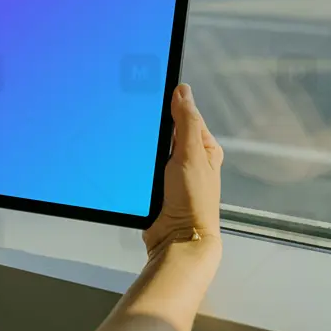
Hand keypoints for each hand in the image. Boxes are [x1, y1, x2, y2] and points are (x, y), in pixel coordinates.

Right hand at [143, 84, 223, 258]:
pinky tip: (125, 159)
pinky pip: (144, 168)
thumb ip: (187, 122)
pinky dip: (136, 164)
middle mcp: (191, 159)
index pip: (187, 116)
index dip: (171, 105)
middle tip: (135, 118)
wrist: (177, 239)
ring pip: (153, 150)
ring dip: (143, 148)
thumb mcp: (191, 154)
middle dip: (153, 128)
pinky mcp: (156, 188)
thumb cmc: (192, 200)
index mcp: (206, 148)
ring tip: (126, 137)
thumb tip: (183, 91)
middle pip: (168, 132)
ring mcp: (173, 174)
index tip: (150, 94)